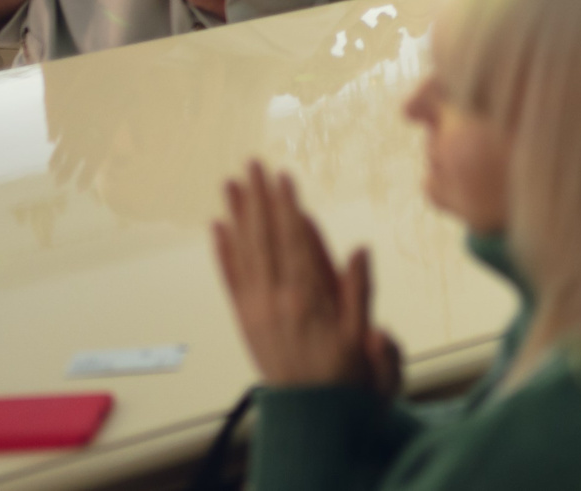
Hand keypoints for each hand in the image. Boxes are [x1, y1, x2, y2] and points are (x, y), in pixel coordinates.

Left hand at [213, 163, 395, 390]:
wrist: (310, 416)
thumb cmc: (343, 376)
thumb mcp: (362, 335)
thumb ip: (359, 292)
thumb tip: (359, 250)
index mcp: (307, 299)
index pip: (295, 241)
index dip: (288, 207)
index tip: (283, 177)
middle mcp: (276, 298)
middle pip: (265, 239)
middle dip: (259, 199)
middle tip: (252, 165)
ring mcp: (256, 308)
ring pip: (244, 252)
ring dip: (237, 216)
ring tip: (230, 184)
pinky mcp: (244, 319)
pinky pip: (230, 280)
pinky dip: (223, 252)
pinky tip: (218, 228)